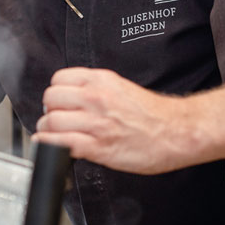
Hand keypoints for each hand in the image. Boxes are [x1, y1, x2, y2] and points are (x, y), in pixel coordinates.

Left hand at [34, 67, 191, 174]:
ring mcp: (96, 122)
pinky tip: (49, 146)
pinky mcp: (98, 146)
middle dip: (49, 109)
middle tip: (55, 118)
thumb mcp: (122, 88)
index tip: (58, 101)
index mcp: (102, 81)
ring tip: (53, 134)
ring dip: (47, 129)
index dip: (56, 92)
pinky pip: (61, 144)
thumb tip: (74, 96)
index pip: (59, 78)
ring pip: (52, 120)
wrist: (178, 132)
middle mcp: (96, 98)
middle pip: (51, 98)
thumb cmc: (154, 114)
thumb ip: (97, 89)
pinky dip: (49, 146)